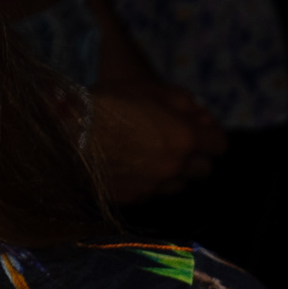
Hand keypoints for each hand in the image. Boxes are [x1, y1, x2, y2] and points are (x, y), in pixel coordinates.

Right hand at [85, 11, 227, 201]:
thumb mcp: (151, 90)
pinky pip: (153, 193)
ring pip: (179, 185)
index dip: (211, 135)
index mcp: (185, 138)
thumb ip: (185, 103)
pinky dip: (150, 181)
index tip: (199, 129)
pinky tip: (132, 165)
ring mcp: (154, 187)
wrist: (67, 132)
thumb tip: (202, 116)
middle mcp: (174, 168)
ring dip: (174, 172)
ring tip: (152, 154)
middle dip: (196, 156)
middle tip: (177, 141)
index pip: (220, 145)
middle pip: (204, 170)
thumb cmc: (109, 103)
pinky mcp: (134, 199)